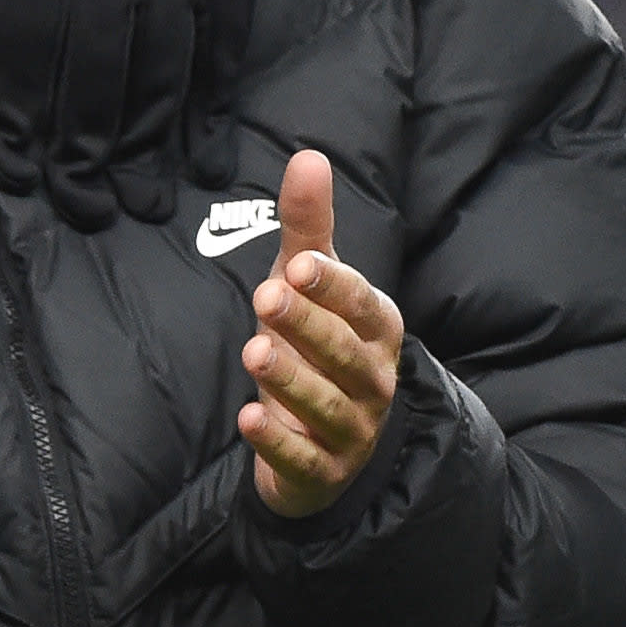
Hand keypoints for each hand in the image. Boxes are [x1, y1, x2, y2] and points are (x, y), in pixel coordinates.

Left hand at [0, 0, 251, 228]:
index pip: (23, 55)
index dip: (16, 123)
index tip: (14, 173)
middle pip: (94, 83)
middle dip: (83, 156)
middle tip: (81, 210)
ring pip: (160, 77)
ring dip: (147, 148)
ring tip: (137, 201)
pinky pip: (219, 51)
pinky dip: (210, 107)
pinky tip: (198, 153)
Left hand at [238, 149, 402, 517]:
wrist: (331, 441)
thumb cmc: (318, 344)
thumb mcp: (309, 285)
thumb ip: (309, 228)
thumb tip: (308, 155)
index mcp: (377, 329)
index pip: (362, 304)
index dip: (332, 287)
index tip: (297, 265)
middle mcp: (374, 379)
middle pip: (343, 353)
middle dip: (306, 326)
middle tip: (264, 299)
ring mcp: (352, 429)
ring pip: (326, 404)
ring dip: (291, 381)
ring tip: (253, 353)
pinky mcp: (323, 471)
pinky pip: (304, 458)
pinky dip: (278, 443)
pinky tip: (249, 420)